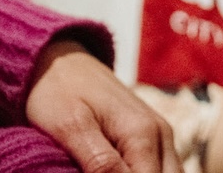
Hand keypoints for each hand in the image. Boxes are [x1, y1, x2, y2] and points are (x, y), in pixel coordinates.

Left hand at [26, 41, 180, 172]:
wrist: (61, 60)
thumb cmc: (59, 92)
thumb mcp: (71, 128)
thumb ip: (100, 163)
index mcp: (143, 133)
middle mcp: (162, 133)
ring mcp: (162, 134)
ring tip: (110, 172)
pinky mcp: (154, 136)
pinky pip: (164, 168)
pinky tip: (123, 172)